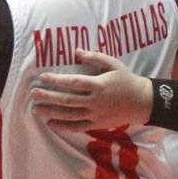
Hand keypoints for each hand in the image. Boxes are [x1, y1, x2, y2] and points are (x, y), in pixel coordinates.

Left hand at [29, 49, 153, 132]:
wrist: (144, 102)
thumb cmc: (127, 80)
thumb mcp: (114, 64)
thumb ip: (95, 57)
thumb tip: (76, 51)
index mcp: (99, 85)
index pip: (73, 83)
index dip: (57, 80)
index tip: (42, 77)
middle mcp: (95, 101)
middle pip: (68, 100)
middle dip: (48, 97)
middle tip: (33, 93)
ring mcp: (96, 115)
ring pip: (70, 115)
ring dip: (51, 113)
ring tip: (35, 109)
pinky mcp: (97, 124)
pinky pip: (78, 127)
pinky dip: (63, 126)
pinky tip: (50, 124)